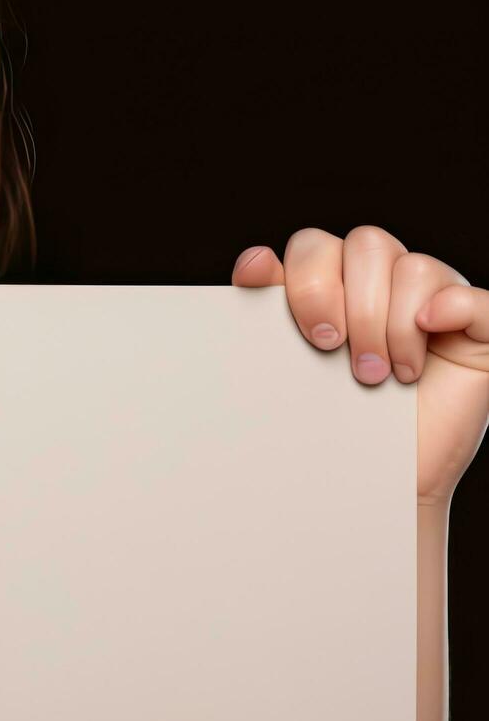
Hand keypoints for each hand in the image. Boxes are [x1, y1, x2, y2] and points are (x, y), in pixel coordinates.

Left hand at [232, 225, 488, 503]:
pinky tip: (430, 333)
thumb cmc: (330, 416)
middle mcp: (386, 278)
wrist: (373, 476)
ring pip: (414, 267)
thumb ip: (270, 307)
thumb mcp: (291, 360)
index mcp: (335, 278)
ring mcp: (436, 297)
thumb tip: (254, 262)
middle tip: (345, 358)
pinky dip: (451, 309)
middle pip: (368, 244)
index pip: (317, 244)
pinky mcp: (478, 327)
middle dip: (354, 307)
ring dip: (392, 327)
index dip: (310, 281)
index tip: (315, 336)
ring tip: (382, 376)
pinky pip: (473, 298)